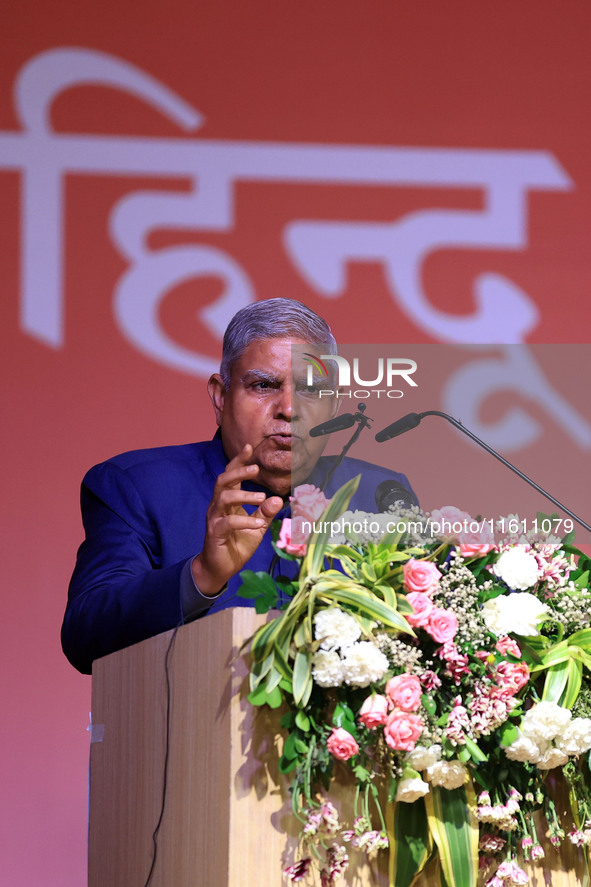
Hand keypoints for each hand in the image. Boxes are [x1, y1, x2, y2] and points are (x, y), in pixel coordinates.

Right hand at [192, 444, 283, 594]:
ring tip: (261, 497)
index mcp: (228, 501)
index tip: (249, 447)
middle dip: (238, 471)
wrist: (220, 567)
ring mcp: (214, 518)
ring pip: (223, 498)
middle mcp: (218, 506)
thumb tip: (278, 498)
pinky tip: (258, 523)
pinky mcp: (214, 533)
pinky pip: (228, 522)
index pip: (231, 475)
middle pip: (223, 481)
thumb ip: (265, 512)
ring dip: (244, 495)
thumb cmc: (237, 543)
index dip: (239, 461)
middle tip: (256, 468)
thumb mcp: (257, 526)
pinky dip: (245, 520)